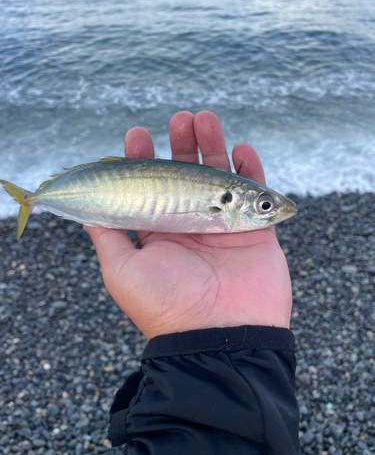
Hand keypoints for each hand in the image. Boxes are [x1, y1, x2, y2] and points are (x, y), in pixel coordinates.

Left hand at [85, 111, 291, 339]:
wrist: (216, 337)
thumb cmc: (165, 305)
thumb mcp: (121, 270)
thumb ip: (107, 235)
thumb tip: (86, 209)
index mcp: (161, 230)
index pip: (151, 185)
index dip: (143, 158)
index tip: (137, 135)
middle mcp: (191, 222)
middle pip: (187, 173)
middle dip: (182, 144)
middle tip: (179, 119)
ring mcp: (224, 223)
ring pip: (220, 175)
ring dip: (214, 145)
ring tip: (204, 119)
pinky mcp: (255, 229)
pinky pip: (257, 192)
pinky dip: (251, 169)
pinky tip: (241, 148)